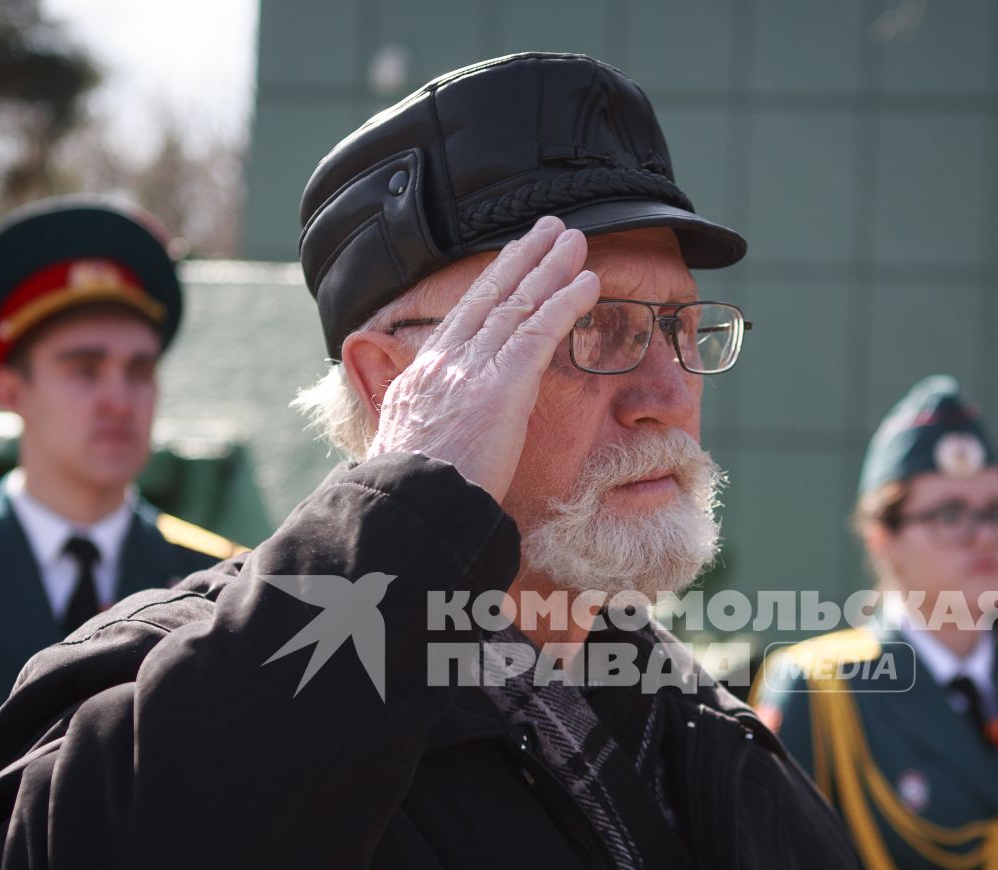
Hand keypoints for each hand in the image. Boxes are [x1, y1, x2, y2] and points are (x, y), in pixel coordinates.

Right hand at [367, 215, 599, 501]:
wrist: (413, 511)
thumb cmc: (416, 498)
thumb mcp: (410, 452)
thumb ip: (431, 430)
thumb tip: (440, 436)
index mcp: (422, 380)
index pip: (462, 320)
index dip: (491, 287)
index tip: (511, 262)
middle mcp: (445, 364)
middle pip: (489, 297)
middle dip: (521, 258)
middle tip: (547, 230)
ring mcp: (471, 371)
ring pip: (517, 305)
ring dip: (550, 268)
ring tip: (574, 240)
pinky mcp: (500, 386)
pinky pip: (539, 332)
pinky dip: (565, 302)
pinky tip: (587, 283)